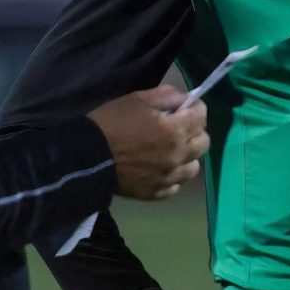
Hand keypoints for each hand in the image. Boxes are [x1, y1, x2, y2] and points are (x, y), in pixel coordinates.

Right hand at [88, 85, 208, 200]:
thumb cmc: (111, 122)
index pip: (202, 116)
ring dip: (187, 156)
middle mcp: (178, 156)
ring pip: (193, 167)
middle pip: (203, 143)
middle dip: (195, 131)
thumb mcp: (136, 99)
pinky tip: (161, 168)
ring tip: (171, 150)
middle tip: (179, 126)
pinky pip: (176, 186)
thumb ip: (165, 96)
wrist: (86, 156)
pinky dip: (174, 176)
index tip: (185, 106)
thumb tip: (183, 99)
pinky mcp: (157, 193)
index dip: (195, 107)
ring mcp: (169, 177)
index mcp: (174, 130)